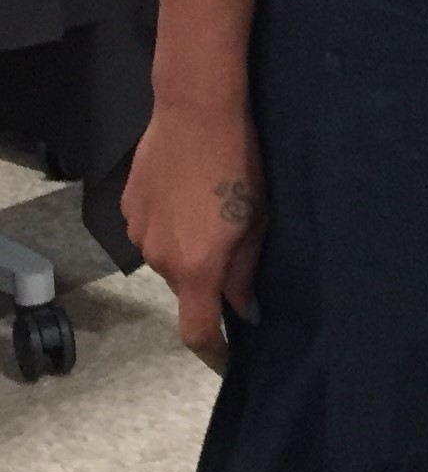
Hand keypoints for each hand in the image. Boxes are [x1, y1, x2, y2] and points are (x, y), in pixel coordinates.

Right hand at [121, 98, 266, 371]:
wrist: (196, 111)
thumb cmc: (240, 164)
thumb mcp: (256, 219)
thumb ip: (245, 269)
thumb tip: (243, 306)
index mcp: (196, 268)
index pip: (197, 331)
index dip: (214, 351)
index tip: (229, 359)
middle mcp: (159, 259)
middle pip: (186, 288)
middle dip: (210, 279)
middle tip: (237, 244)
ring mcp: (138, 232)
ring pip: (169, 257)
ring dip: (189, 247)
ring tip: (212, 208)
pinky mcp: (127, 207)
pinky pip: (153, 230)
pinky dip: (172, 224)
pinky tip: (190, 192)